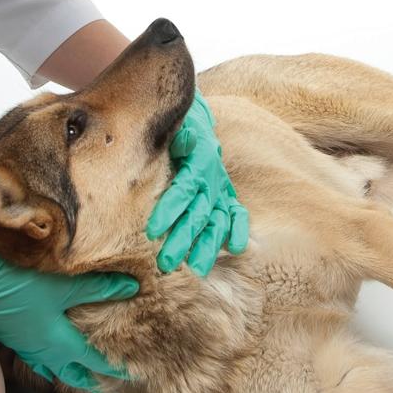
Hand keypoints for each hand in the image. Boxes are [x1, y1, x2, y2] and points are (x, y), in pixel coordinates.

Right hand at [0, 228, 138, 392]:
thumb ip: (98, 288)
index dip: (110, 369)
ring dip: (63, 371)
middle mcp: (40, 349)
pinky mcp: (8, 332)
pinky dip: (41, 358)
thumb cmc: (19, 286)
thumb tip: (131, 287)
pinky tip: (39, 352)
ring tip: (72, 375)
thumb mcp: (64, 287)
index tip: (125, 377)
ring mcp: (22, 343)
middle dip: (86, 380)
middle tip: (101, 388)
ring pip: (47, 365)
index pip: (91, 361)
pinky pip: (30, 354)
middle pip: (68, 371)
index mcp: (57, 342)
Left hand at [147, 90, 248, 275]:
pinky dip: (240, 230)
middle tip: (166, 263)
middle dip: (183, 239)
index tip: (152, 232)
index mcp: (199, 163)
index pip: (184, 189)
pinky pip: (238, 214)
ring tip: (197, 270)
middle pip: (199, 213)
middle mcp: (213, 179)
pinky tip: (237, 248)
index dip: (170, 210)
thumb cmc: (175, 129)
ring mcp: (221, 189)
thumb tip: (183, 141)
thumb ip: (178, 136)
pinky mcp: (226, 196)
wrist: (194, 121)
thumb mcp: (174, 126)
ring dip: (208, 246)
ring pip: (217, 221)